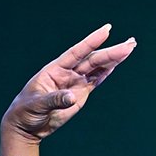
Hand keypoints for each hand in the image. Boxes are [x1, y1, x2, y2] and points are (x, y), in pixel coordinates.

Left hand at [3, 23, 136, 142]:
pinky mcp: (80, 94)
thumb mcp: (38, 104)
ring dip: (113, 59)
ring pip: (97, 68)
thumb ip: (55, 99)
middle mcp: (67, 73)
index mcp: (55, 69)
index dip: (92, 41)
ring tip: (130, 48)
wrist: (27, 125)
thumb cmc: (26, 111)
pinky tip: (118, 63)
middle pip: (92, 60)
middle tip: (130, 44)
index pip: (77, 52)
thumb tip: (73, 97)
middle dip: (111, 52)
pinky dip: (107, 72)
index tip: (107, 30)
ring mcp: (75, 82)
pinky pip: (96, 80)